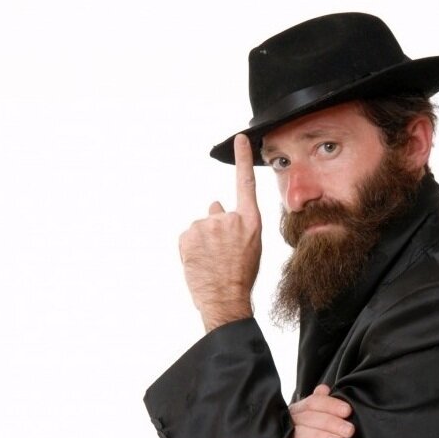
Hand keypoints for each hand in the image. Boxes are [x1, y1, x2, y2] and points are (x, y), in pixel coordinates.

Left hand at [179, 134, 262, 331]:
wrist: (225, 299)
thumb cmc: (240, 276)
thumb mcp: (250, 248)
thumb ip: (236, 224)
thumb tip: (214, 204)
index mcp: (250, 222)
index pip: (245, 183)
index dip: (242, 159)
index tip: (240, 138)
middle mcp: (229, 219)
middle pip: (216, 213)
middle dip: (215, 229)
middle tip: (221, 254)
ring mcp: (208, 226)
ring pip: (201, 228)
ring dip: (202, 241)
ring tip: (211, 262)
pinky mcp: (189, 235)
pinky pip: (187, 237)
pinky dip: (190, 248)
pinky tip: (199, 262)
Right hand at [289, 384, 354, 437]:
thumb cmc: (308, 431)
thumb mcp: (313, 415)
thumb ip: (320, 402)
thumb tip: (324, 388)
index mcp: (298, 409)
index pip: (313, 402)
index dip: (331, 405)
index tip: (347, 411)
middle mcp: (291, 420)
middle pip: (309, 417)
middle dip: (331, 423)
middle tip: (349, 430)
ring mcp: (286, 435)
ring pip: (302, 432)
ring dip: (322, 436)